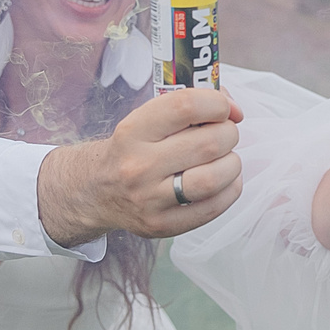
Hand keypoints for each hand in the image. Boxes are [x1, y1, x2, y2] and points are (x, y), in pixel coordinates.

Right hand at [37, 86, 243, 247]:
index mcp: (133, 131)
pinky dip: (230, 189)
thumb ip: (188, 106)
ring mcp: (150, 200)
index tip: (224, 108)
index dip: (217, 103)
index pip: (186, 107)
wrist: (96, 191)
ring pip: (214, 178)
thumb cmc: (132, 148)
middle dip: (228, 133)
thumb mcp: (146, 119)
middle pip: (209, 143)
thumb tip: (234, 109)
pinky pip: (214, 207)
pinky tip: (223, 180)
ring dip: (232, 163)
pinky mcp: (163, 225)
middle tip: (224, 134)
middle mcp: (139, 166)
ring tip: (225, 158)